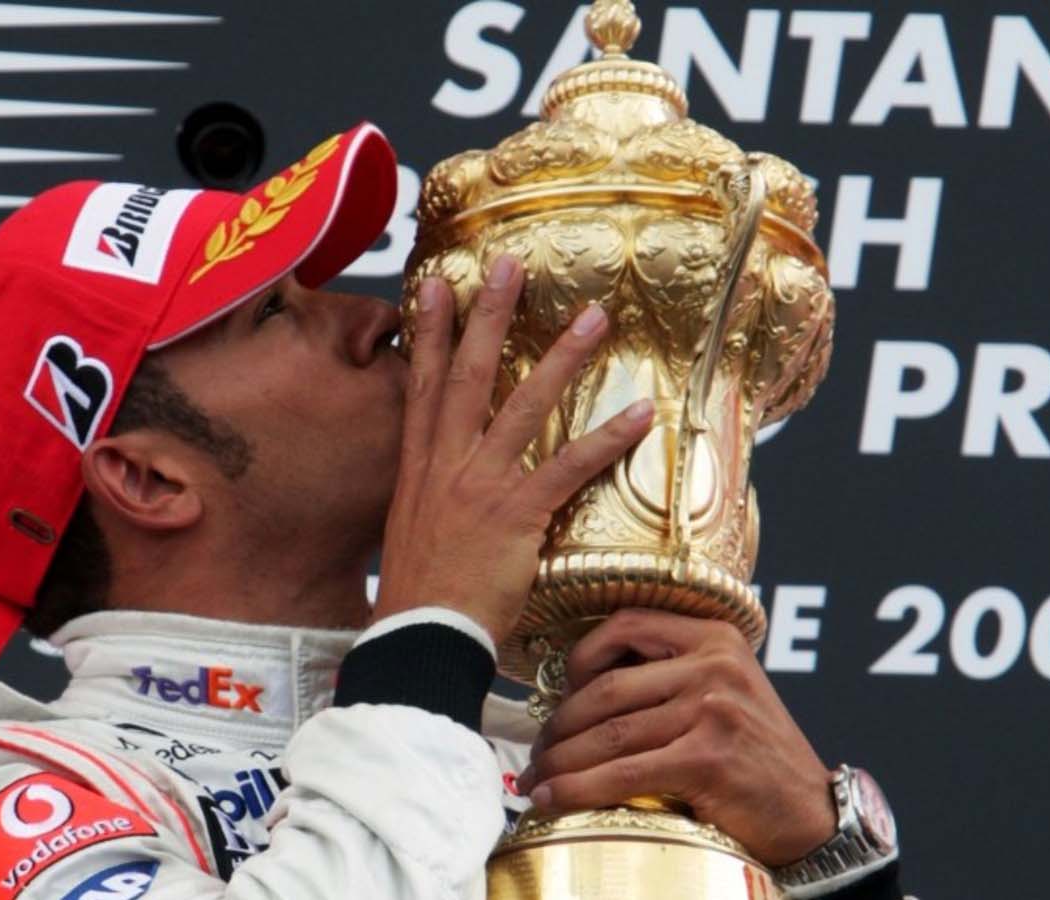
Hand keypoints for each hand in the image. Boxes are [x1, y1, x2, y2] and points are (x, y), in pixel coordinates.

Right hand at [374, 255, 654, 643]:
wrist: (420, 639)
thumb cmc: (420, 598)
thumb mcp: (411, 534)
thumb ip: (433, 499)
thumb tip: (446, 489)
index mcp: (419, 469)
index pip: (423, 386)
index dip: (429, 333)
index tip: (435, 286)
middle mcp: (447, 466)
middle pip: (469, 374)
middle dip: (489, 315)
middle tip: (509, 265)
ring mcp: (482, 486)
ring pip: (524, 405)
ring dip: (562, 357)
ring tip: (593, 317)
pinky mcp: (517, 514)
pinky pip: (569, 466)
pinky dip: (607, 438)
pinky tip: (638, 413)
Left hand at [517, 608, 837, 865]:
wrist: (810, 813)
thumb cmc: (758, 757)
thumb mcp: (726, 692)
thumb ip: (672, 675)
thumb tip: (583, 690)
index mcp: (716, 637)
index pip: (627, 624)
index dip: (580, 658)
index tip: (559, 694)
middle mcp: (715, 664)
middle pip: (608, 687)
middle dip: (558, 725)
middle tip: (537, 751)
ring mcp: (712, 709)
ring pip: (609, 733)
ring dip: (560, 761)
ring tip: (536, 779)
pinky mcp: (708, 758)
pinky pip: (623, 773)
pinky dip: (579, 789)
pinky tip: (553, 799)